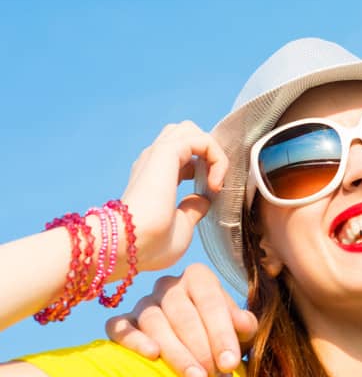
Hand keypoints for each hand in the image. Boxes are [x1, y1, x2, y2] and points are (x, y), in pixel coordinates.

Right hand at [106, 264, 257, 376]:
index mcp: (198, 277)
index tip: (231, 363)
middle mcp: (168, 285)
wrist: (198, 350)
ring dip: (177, 354)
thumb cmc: (221, 338)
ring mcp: (142, 303)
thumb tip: (243, 323)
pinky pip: (120, 327)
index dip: (222, 334)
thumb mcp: (241, 331)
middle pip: (183, 314)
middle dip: (202, 349)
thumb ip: (245, 325)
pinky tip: (151, 355)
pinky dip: (134, 340)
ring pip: (154, 323)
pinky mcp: (121, 322)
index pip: (211, 302)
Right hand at [120, 121, 230, 273]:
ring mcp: (157, 155)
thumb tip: (204, 197)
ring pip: (190, 130)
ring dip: (211, 151)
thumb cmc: (149, 245)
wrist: (130, 246)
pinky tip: (214, 184)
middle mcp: (153, 162)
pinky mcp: (165, 153)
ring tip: (214, 181)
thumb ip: (192, 209)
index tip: (213, 195)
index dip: (205, 167)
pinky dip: (216, 157)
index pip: (183, 155)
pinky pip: (202, 139)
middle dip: (206, 151)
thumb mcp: (181, 227)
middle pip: (184, 133)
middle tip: (213, 181)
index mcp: (154, 177)